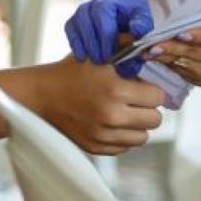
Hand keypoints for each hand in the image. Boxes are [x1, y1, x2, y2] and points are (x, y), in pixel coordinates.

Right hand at [38, 57, 166, 154]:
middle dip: (148, 108)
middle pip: (155, 120)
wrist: (43, 95)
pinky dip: (122, 136)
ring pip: (143, 137)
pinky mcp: (97, 148)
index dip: (152, 89)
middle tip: (135, 100)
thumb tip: (153, 53)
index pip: (157, 97)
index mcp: (115, 89)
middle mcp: (112, 116)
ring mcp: (104, 135)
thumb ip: (128, 52)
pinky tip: (110, 122)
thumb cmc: (72, 72)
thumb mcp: (100, 55)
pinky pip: (125, 147)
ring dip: (137, 124)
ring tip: (123, 111)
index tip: (143, 87)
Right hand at [64, 0, 153, 77]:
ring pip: (75, 22)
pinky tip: (83, 57)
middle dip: (94, 41)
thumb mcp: (145, 25)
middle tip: (103, 60)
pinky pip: (69, 29)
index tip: (112, 54)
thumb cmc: (137, 25)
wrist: (129, 25)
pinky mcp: (76, 20)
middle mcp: (97, 1)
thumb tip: (136, 31)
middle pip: (86, 16)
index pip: (102, 11)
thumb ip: (143, 29)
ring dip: (85, 44)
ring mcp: (85, 10)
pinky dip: (75, 44)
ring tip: (96, 60)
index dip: (105, 34)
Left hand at [147, 24, 200, 97]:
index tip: (181, 34)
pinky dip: (166, 65)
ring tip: (145, 53)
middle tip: (151, 45)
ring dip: (163, 59)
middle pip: (193, 54)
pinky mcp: (200, 81)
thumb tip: (186, 14)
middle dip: (171, 49)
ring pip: (184, 65)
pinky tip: (152, 59)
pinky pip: (181, 72)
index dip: (198, 37)